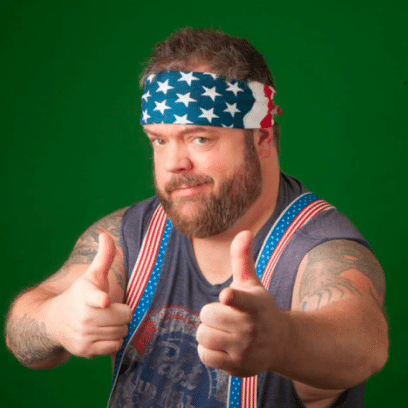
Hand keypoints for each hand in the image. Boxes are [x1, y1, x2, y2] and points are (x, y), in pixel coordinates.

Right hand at [45, 233, 132, 358]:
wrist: (55, 321)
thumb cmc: (80, 294)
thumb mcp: (91, 275)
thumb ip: (104, 256)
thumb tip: (105, 234)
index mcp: (86, 294)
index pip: (95, 296)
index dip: (101, 299)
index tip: (105, 301)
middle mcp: (84, 316)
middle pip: (124, 316)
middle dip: (123, 313)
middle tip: (113, 310)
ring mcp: (84, 335)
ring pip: (121, 332)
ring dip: (119, 327)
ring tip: (107, 321)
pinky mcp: (86, 351)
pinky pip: (115, 347)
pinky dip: (114, 341)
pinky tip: (104, 333)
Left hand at [196, 231, 287, 376]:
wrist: (279, 343)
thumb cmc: (260, 308)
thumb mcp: (253, 283)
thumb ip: (242, 258)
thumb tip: (243, 231)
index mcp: (255, 304)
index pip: (242, 299)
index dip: (233, 297)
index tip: (227, 295)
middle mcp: (251, 328)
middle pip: (207, 316)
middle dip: (211, 313)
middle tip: (224, 314)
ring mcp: (244, 350)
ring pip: (203, 336)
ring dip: (207, 331)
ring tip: (221, 330)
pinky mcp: (237, 367)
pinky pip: (204, 356)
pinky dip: (207, 349)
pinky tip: (220, 344)